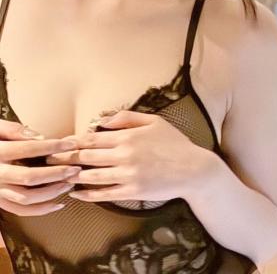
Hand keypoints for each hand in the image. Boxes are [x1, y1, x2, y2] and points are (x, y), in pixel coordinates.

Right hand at [0, 120, 80, 215]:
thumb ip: (13, 130)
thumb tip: (38, 136)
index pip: (27, 149)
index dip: (51, 146)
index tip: (70, 143)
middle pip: (29, 177)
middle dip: (56, 173)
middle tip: (75, 167)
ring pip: (26, 198)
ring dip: (51, 192)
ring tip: (70, 183)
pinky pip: (19, 211)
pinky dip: (40, 210)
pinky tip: (59, 203)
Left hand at [46, 110, 216, 203]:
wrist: (192, 169)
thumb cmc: (174, 143)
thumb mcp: (154, 121)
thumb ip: (128, 117)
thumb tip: (102, 120)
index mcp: (128, 136)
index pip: (92, 138)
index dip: (73, 141)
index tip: (59, 143)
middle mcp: (124, 155)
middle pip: (87, 156)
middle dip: (65, 158)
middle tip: (49, 160)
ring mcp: (127, 175)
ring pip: (91, 176)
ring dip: (73, 176)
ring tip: (59, 176)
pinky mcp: (131, 192)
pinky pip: (103, 194)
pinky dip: (87, 194)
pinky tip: (77, 193)